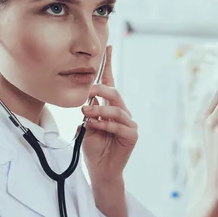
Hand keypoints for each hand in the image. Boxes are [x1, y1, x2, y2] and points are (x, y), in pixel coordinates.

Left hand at [81, 45, 137, 184]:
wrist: (99, 169)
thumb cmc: (92, 147)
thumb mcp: (85, 125)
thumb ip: (88, 111)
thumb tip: (87, 100)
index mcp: (109, 106)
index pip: (109, 82)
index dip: (109, 65)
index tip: (107, 47)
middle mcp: (120, 111)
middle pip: (113, 92)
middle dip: (100, 89)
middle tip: (86, 91)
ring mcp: (128, 123)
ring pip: (116, 109)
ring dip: (99, 110)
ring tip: (85, 113)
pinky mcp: (131, 135)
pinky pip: (120, 125)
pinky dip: (106, 124)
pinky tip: (95, 125)